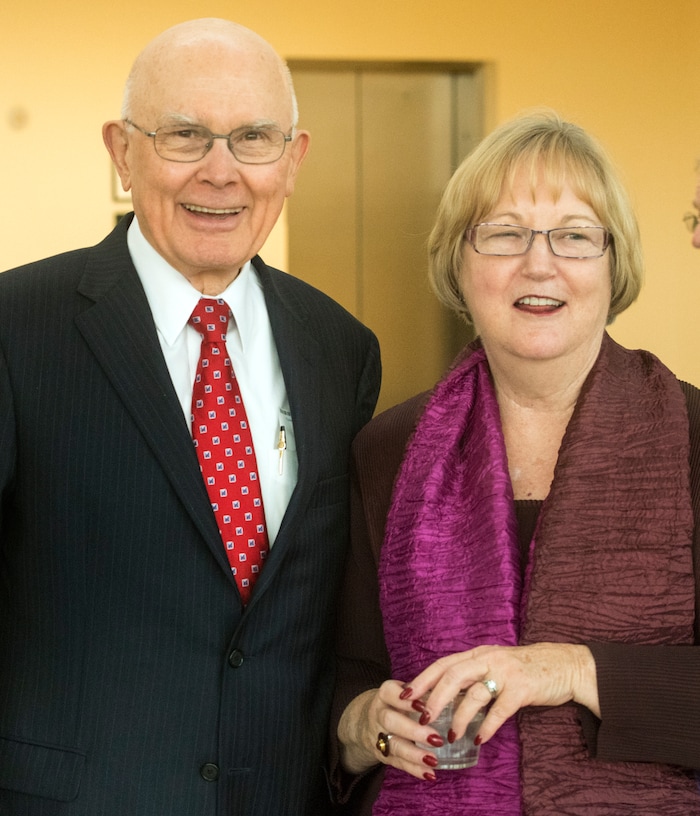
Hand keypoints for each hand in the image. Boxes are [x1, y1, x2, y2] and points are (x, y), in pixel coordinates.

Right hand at [337, 680, 449, 781]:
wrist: (367, 720)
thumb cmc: (397, 703)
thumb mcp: (404, 692)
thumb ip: (423, 691)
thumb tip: (456, 694)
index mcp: (385, 695)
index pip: (390, 693)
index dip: (404, 700)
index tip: (423, 706)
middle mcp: (379, 714)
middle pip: (390, 721)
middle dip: (413, 731)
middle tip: (436, 738)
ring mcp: (379, 735)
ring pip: (393, 745)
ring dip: (414, 754)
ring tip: (433, 760)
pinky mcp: (382, 754)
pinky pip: (397, 763)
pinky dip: (414, 769)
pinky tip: (430, 774)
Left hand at [402, 642, 598, 745]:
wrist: (563, 665)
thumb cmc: (524, 669)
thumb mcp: (494, 666)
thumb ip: (473, 677)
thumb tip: (444, 697)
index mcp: (478, 654)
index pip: (443, 664)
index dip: (423, 679)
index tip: (405, 695)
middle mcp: (488, 659)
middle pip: (453, 675)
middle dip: (434, 697)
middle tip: (422, 718)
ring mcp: (505, 673)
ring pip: (474, 693)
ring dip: (459, 716)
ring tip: (450, 735)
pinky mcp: (522, 688)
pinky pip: (500, 709)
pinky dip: (487, 725)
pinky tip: (479, 738)